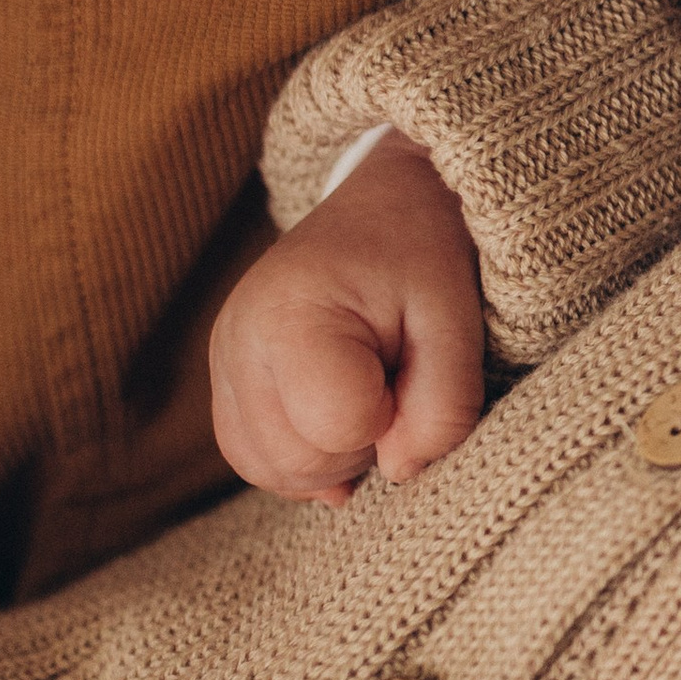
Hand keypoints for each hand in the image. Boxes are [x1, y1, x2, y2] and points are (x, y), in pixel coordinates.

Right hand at [211, 135, 484, 502]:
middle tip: (393, 380)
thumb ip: (444, 406)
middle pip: (296, 460)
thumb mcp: (458, 322)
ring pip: (269, 469)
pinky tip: (340, 419)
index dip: (393, 415)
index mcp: (291, 312)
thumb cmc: (423, 260)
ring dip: (332, 456)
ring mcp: (222, 360)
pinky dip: (304, 456)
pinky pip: (255, 458)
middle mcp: (237, 338)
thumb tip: (399, 471)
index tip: (408, 364)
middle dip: (362, 444)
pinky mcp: (224, 378)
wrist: (387, 208)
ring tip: (368, 393)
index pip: (338, 426)